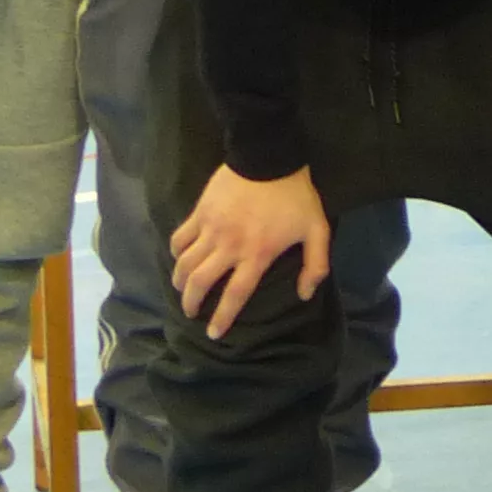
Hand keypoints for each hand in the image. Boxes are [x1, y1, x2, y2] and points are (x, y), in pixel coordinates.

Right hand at [171, 165, 328, 338]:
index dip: (223, 317)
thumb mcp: (317, 230)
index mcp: (257, 254)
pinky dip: (175, 252)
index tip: (214, 333)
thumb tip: (303, 295)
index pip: (235, 294)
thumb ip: (314, 265)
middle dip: (192, 303)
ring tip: (183, 290)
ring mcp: (211, 229)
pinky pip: (179, 238)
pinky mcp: (200, 213)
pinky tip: (178, 258)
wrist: (269, 157)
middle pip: (201, 282)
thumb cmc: (296, 196)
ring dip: (180, 281)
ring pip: (185, 263)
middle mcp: (229, 246)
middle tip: (191, 313)